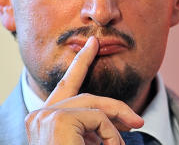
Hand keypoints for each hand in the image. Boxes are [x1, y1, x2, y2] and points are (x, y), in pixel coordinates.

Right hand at [24, 36, 143, 144]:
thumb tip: (117, 125)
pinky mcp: (57, 120)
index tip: (93, 44)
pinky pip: (97, 118)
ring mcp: (45, 117)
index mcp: (43, 122)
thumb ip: (93, 132)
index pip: (65, 87)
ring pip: (95, 106)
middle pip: (86, 97)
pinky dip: (110, 137)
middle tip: (139, 121)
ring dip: (114, 131)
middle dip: (115, 108)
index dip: (81, 64)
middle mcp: (38, 116)